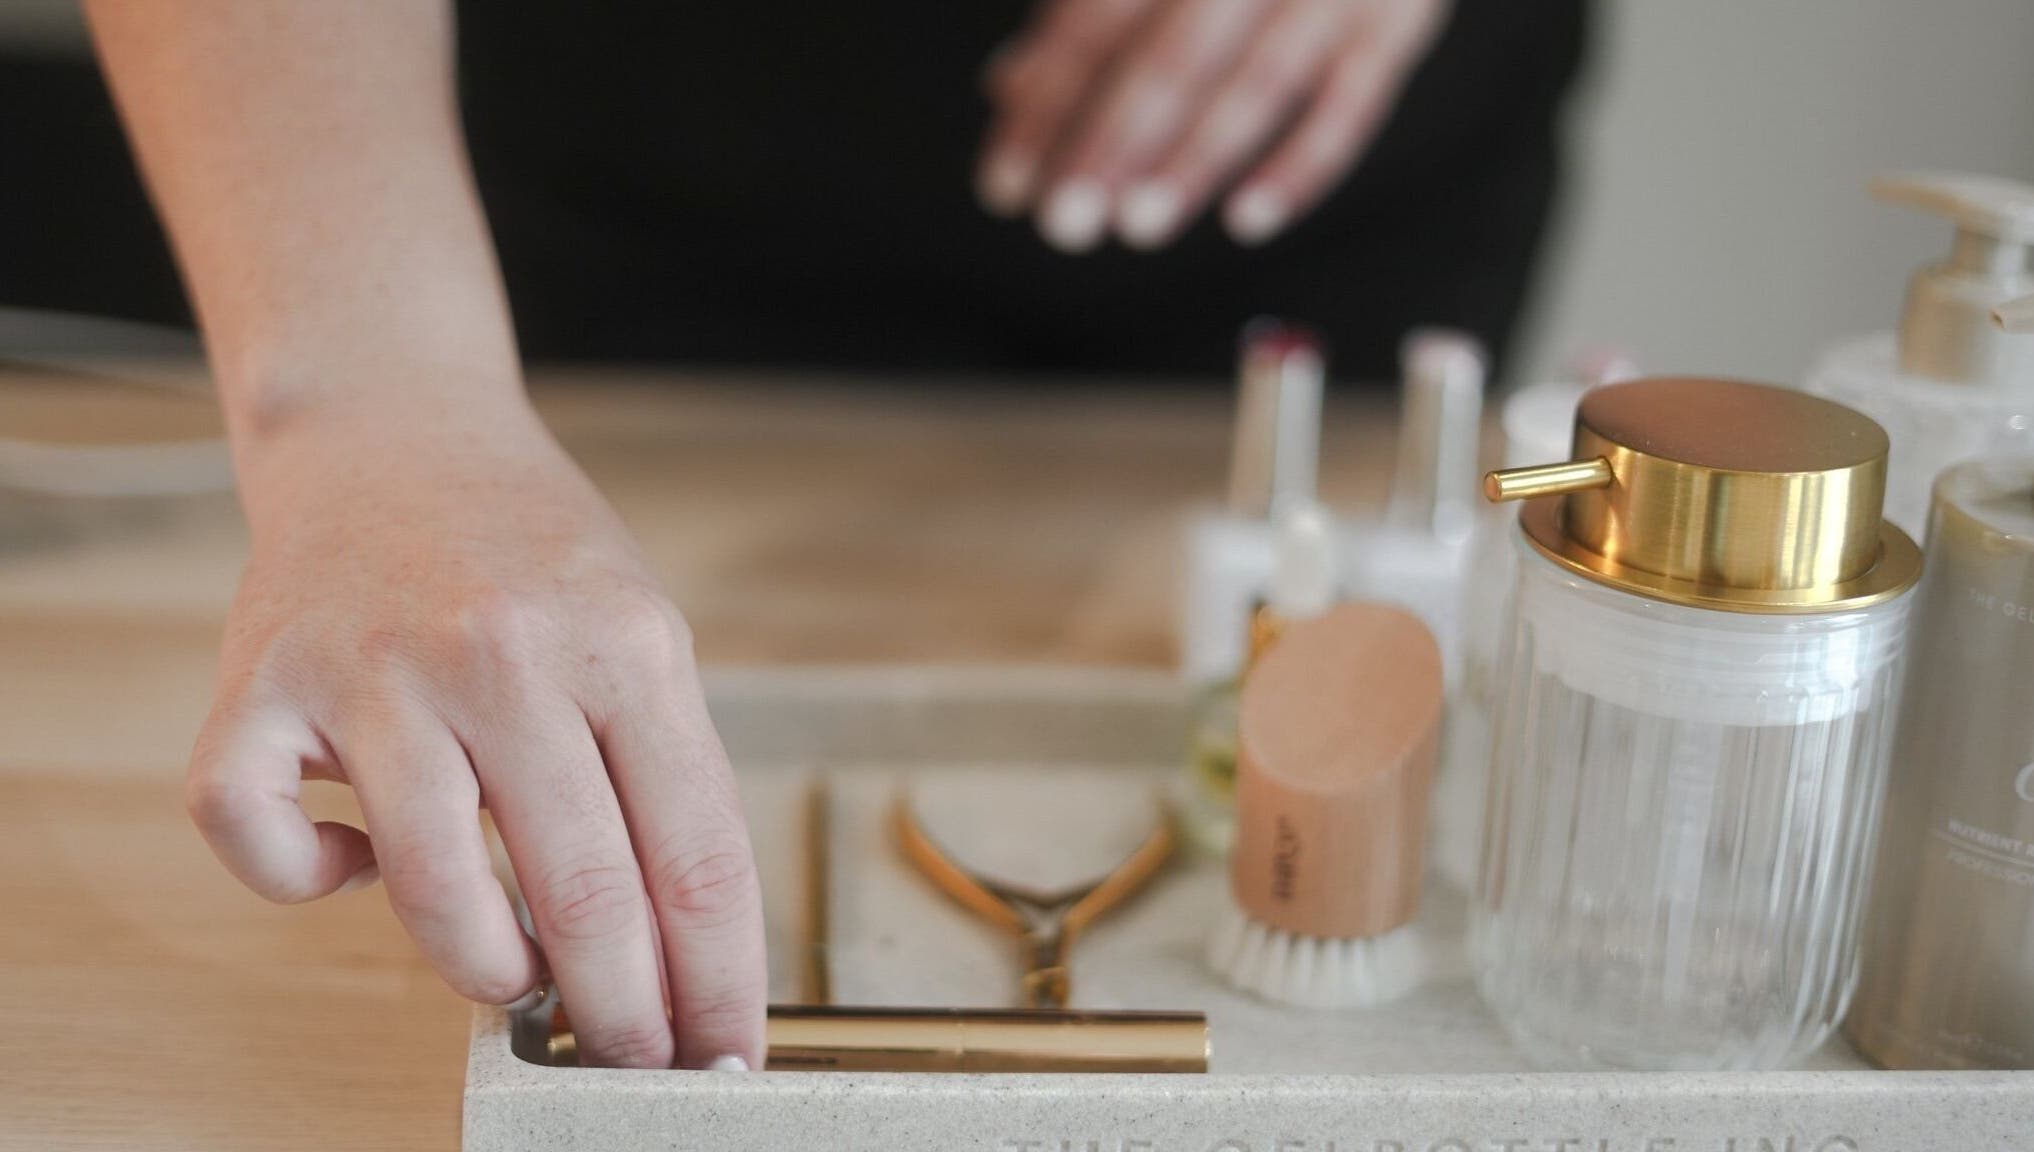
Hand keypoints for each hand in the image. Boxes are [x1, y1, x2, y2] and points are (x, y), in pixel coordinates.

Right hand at [186, 400, 764, 1069]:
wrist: (396, 433)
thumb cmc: (531, 553)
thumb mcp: (641, 634)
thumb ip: (661, 776)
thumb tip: (678, 953)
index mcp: (626, 645)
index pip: (696, 855)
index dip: (717, 979)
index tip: (723, 1054)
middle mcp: (505, 654)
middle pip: (584, 893)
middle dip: (620, 1016)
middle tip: (630, 1060)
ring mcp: (375, 670)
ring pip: (433, 892)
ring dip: (486, 970)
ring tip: (514, 973)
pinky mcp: (261, 684)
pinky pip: (261, 839)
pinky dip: (309, 882)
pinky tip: (356, 860)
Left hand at [978, 0, 1447, 251]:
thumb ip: (1090, 7)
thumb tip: (1011, 88)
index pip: (1095, 19)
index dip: (1046, 106)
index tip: (1009, 185)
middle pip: (1171, 56)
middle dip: (1111, 144)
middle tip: (1065, 222)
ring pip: (1258, 84)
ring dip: (1193, 162)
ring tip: (1138, 225)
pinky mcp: (1397, 21)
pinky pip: (1352, 104)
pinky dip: (1300, 167)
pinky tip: (1246, 220)